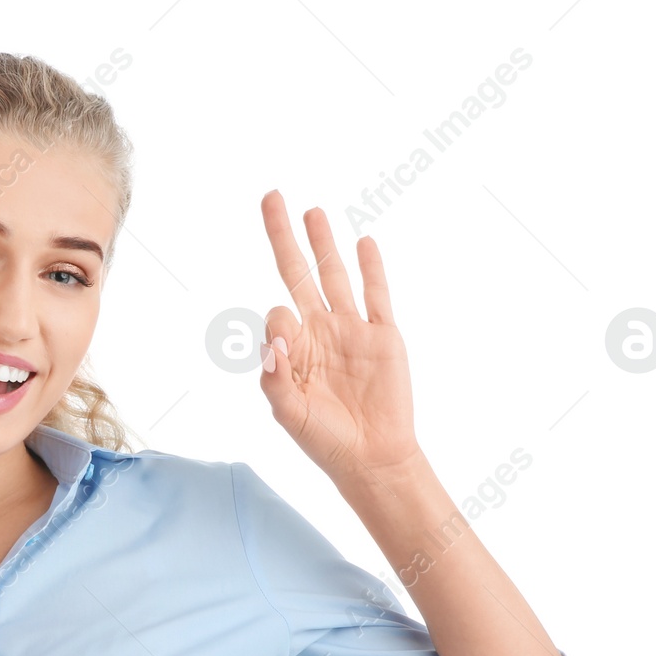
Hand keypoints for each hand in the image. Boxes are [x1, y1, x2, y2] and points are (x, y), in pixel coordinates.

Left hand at [256, 191, 419, 487]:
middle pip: (299, 273)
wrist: (373, 458)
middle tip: (271, 197)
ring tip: (313, 211)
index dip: (280, 323)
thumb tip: (276, 330)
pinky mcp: (384, 336)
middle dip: (284, 237)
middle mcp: (320, 332)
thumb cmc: (325, 439)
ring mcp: (352, 330)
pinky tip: (364, 243)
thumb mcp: (289, 413)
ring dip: (324, 243)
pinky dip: (372, 269)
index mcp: (294, 349)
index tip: (289, 344)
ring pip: (336, 275)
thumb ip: (275, 376)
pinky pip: (377, 296)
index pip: (278, 315)